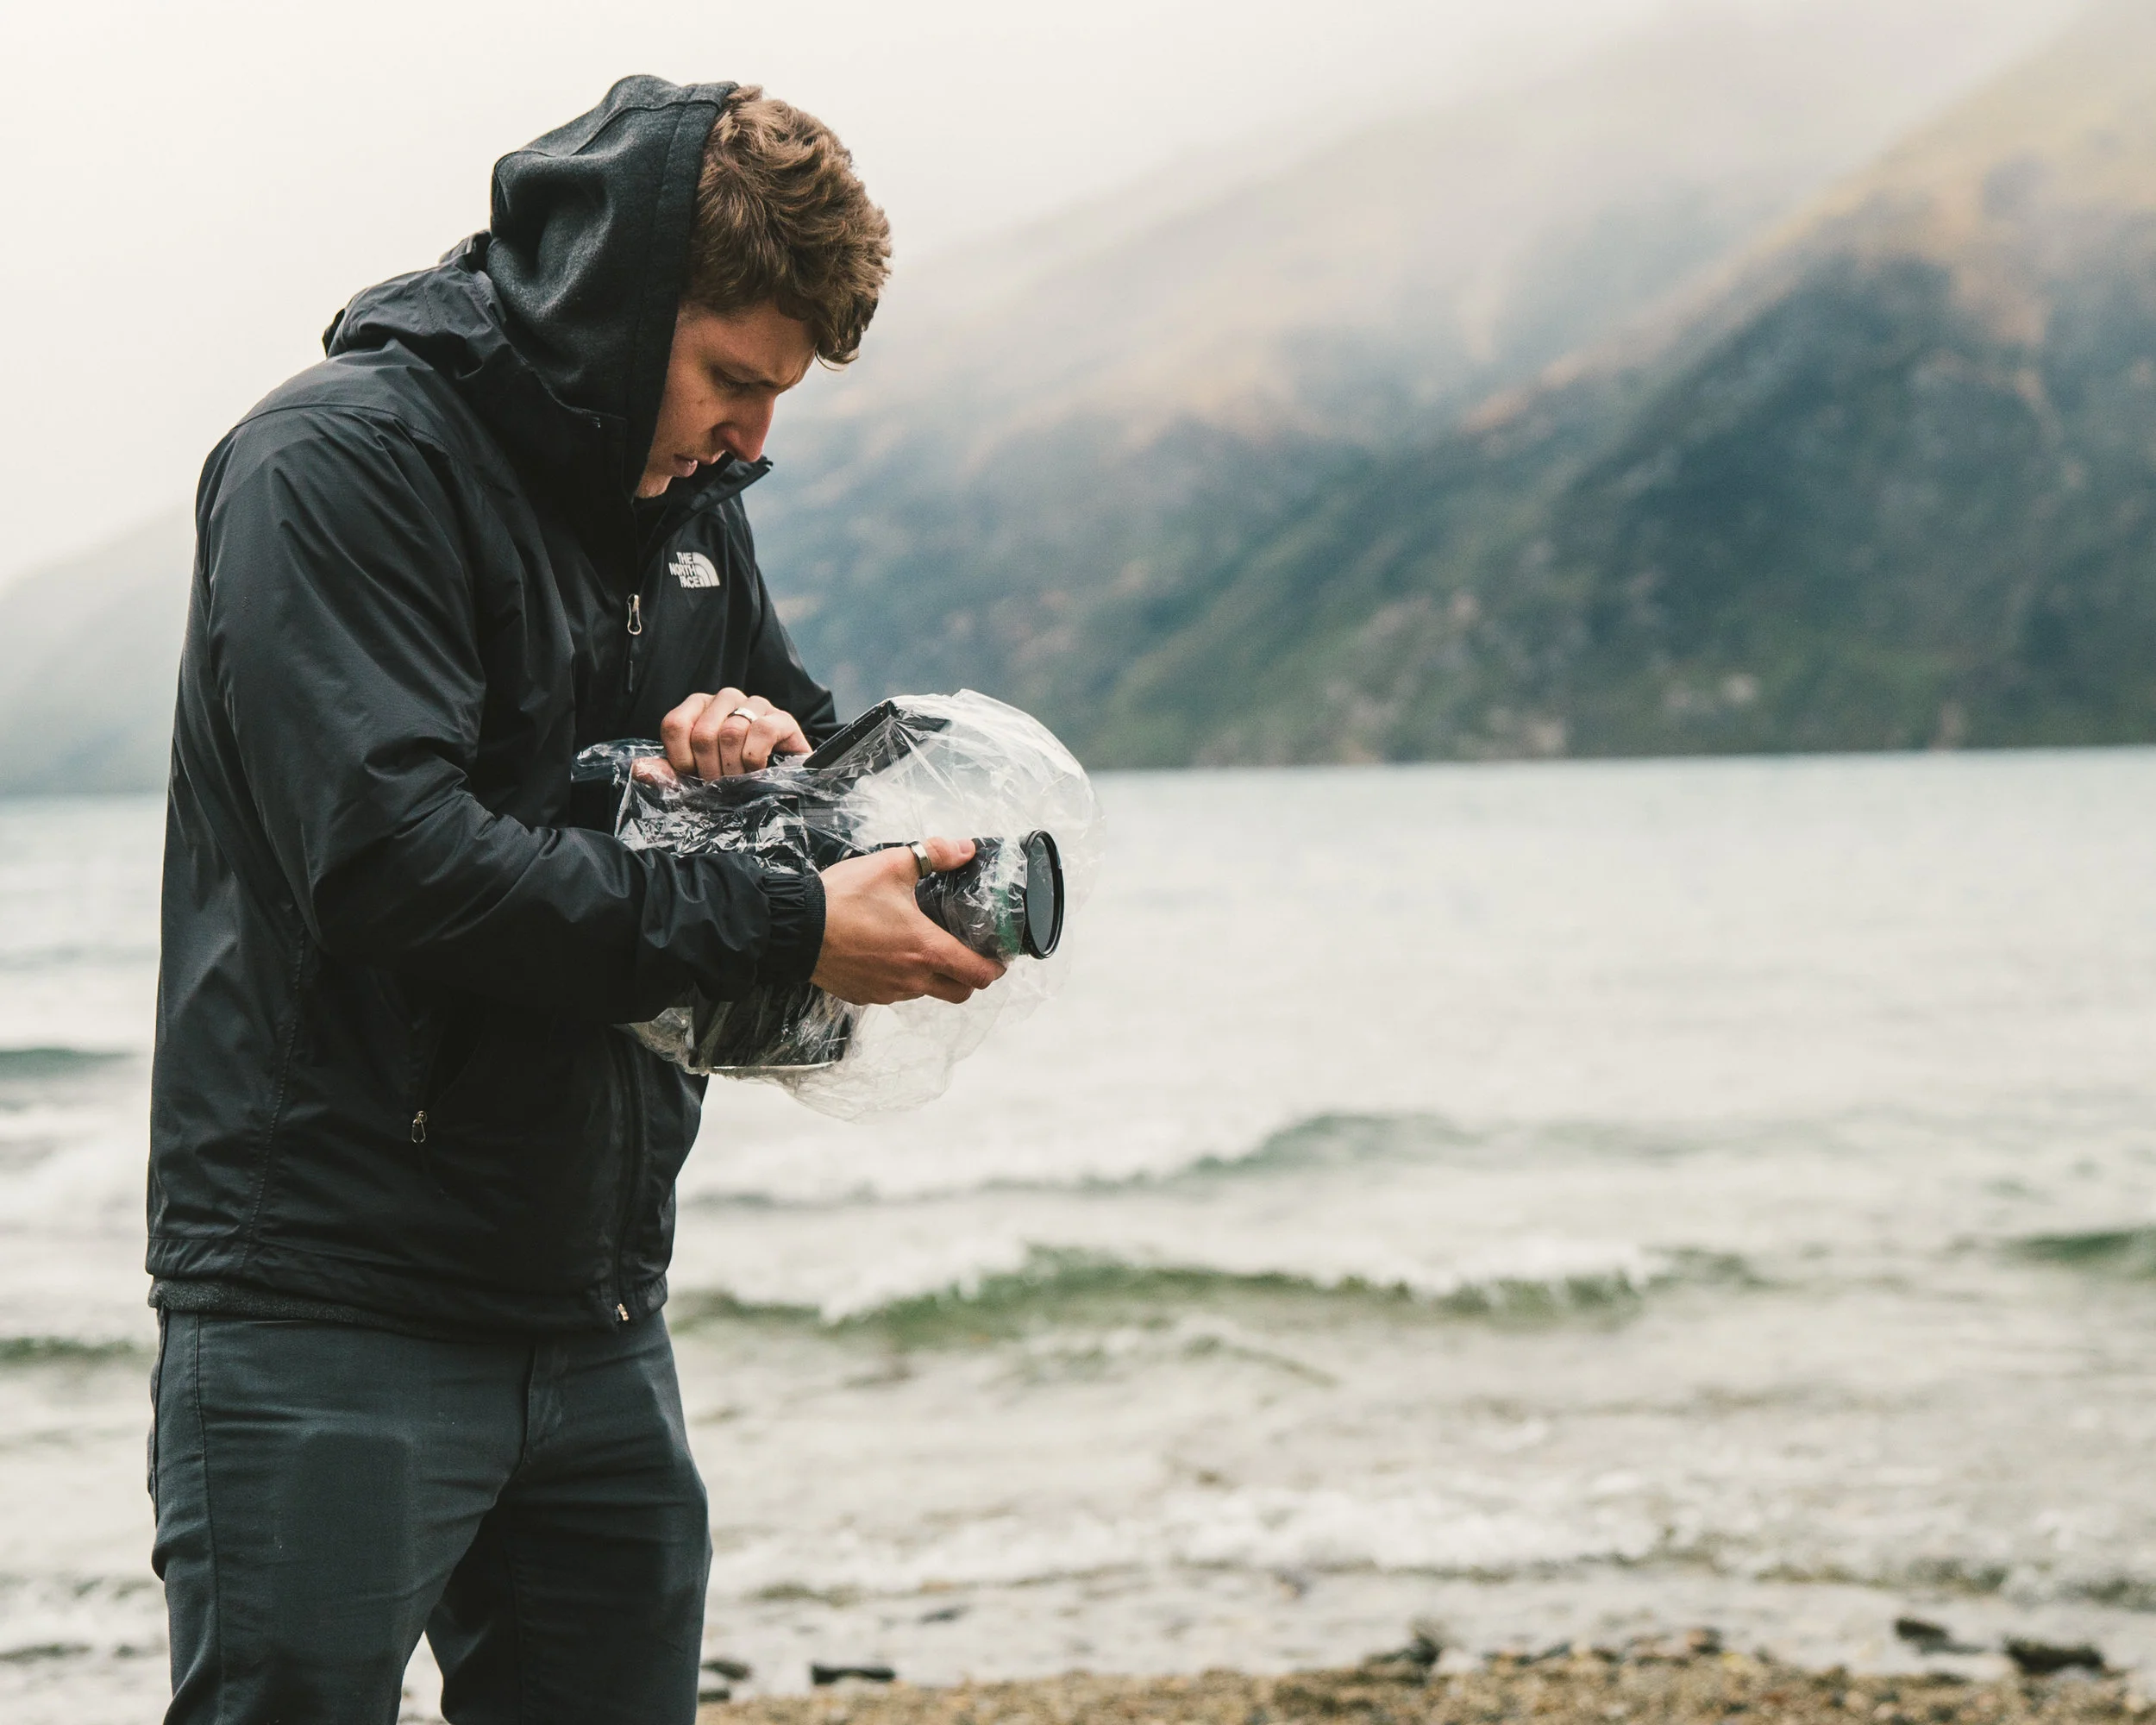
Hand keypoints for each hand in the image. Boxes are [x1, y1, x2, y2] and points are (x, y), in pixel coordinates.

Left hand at [658, 689, 811, 778]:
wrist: (779, 780)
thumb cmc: (733, 774)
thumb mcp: (695, 777)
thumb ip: (667, 773)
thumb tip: (638, 768)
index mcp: (699, 706)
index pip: (674, 725)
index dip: (681, 759)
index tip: (694, 775)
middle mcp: (725, 698)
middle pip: (703, 733)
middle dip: (710, 769)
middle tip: (721, 783)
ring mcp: (755, 703)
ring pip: (731, 732)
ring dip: (734, 767)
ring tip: (741, 778)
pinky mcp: (781, 717)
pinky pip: (761, 732)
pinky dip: (755, 759)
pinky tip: (759, 769)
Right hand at [812, 839, 1006, 1005]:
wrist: (793, 928)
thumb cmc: (843, 900)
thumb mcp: (891, 866)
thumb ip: (934, 855)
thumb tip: (964, 848)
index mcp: (926, 949)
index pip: (978, 975)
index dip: (995, 968)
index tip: (996, 957)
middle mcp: (911, 978)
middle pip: (959, 993)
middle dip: (969, 977)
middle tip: (966, 953)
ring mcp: (887, 992)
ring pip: (925, 992)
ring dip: (932, 976)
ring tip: (921, 946)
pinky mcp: (864, 996)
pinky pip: (893, 993)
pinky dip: (900, 979)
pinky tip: (888, 953)